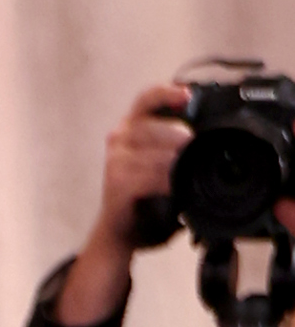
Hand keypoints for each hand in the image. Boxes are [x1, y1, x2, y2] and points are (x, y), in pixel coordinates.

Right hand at [59, 82, 192, 319]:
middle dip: (178, 136)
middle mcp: (119, 138)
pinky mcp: (115, 184)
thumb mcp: (164, 164)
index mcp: (132, 127)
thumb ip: (180, 148)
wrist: (120, 233)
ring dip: (174, 161)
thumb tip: (213, 141)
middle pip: (152, 126)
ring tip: (187, 170)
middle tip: (195, 147)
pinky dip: (165, 181)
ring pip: (152, 151)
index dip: (166, 93)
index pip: (146, 99)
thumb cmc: (145, 197)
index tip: (187, 95)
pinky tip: (174, 187)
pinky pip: (146, 176)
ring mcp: (114, 161)